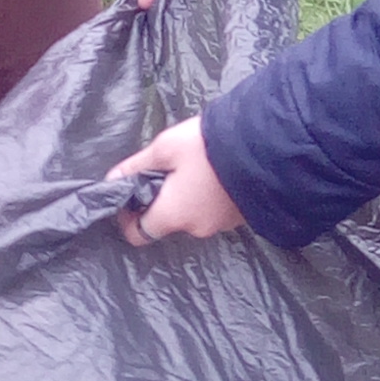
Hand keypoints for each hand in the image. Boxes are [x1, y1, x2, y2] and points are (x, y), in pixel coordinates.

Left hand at [107, 116, 245, 244]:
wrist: (266, 146)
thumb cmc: (208, 146)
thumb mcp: (165, 148)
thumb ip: (136, 166)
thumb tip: (113, 179)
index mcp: (172, 215)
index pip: (138, 234)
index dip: (127, 218)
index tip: (129, 196)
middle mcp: (196, 228)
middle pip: (167, 221)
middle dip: (161, 198)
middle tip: (166, 168)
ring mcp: (222, 225)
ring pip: (193, 214)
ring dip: (187, 196)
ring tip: (195, 165)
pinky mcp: (241, 217)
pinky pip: (214, 210)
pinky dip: (208, 197)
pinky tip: (215, 172)